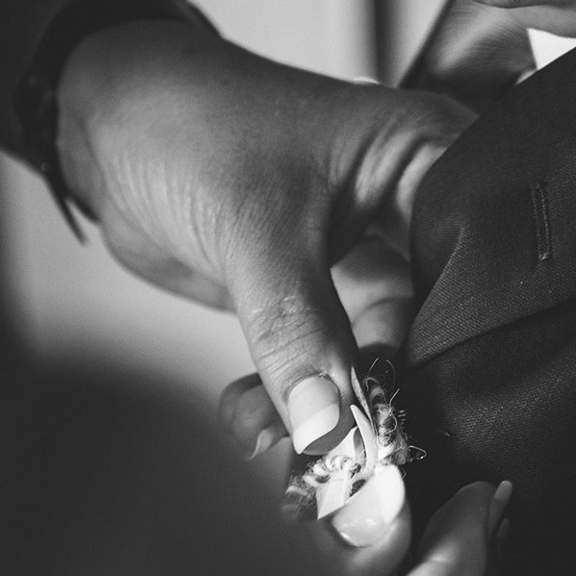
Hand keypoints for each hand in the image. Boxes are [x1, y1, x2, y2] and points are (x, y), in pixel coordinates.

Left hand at [56, 19, 470, 453]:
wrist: (102, 125)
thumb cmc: (190, 125)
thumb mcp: (257, 232)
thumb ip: (301, 335)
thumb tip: (334, 430)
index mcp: (427, 158)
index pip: (473, 264)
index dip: (453, 342)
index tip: (412, 411)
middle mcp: (409, 205)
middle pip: (431, 321)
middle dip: (381, 390)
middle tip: (348, 451)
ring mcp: (364, 249)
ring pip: (375, 352)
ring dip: (327, 406)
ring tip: (281, 442)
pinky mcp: (317, 287)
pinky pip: (326, 359)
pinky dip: (293, 399)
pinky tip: (252, 418)